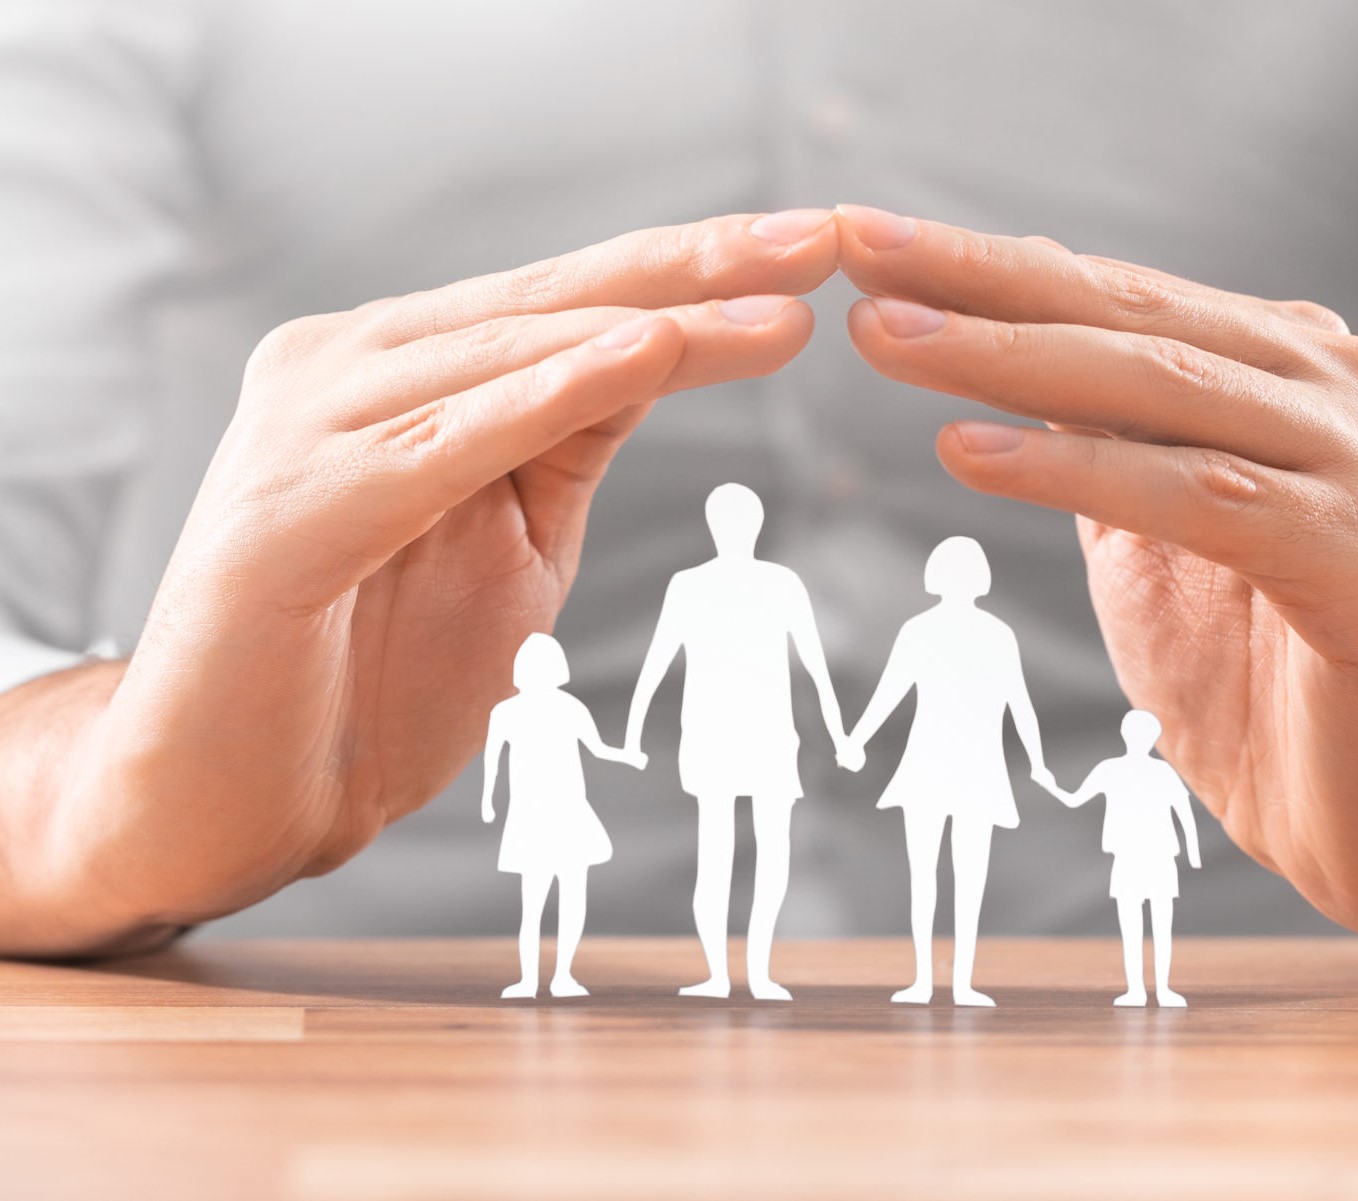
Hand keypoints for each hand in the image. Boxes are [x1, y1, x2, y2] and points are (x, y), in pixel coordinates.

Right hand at [52, 211, 836, 940]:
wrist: (233, 793)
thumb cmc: (372, 672)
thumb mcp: (511, 536)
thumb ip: (566, 440)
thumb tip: (662, 347)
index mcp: (402, 368)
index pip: (572, 299)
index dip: (699, 269)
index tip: (815, 250)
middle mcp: (346, 366)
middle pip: (552, 300)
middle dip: (699, 268)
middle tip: (822, 241)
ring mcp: (308, 426)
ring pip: (508, 352)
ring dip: (652, 321)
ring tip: (770, 296)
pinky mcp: (290, 509)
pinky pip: (442, 441)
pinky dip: (545, 395)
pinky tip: (641, 355)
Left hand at [836, 204, 1357, 953]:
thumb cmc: (1266, 673)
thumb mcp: (1158, 536)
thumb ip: (1105, 445)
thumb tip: (1001, 359)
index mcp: (1294, 374)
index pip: (1122, 300)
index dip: (991, 270)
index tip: (872, 243)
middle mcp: (1342, 394)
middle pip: (1133, 320)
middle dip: (983, 286)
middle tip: (862, 252)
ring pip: (1158, 391)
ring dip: (1005, 359)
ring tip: (887, 337)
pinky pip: (1192, 498)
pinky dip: (1072, 471)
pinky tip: (967, 449)